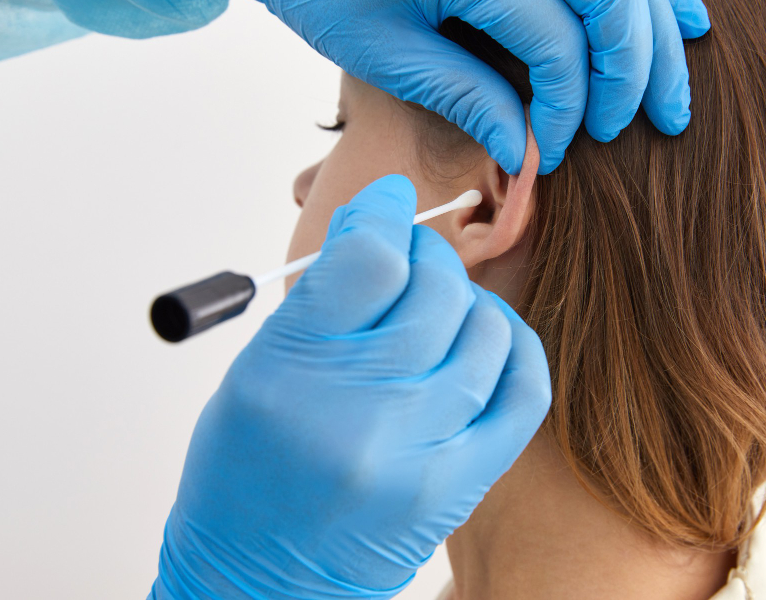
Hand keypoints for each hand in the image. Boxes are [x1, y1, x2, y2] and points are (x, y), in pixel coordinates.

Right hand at [150, 175, 551, 598]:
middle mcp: (360, 409)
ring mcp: (418, 451)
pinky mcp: (458, 485)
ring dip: (466, 301)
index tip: (390, 204)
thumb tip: (376, 231)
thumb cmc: (244, 474)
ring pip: (483, 330)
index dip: (385, 213)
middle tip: (411, 258)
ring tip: (441, 307)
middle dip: (425, 255)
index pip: (369, 257)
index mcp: (291, 371)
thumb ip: (320, 301)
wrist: (258, 582)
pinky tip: (485, 339)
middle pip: (432, 288)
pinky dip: (513, 347)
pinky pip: (521, 390)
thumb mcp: (256, 371)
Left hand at [158, 0, 709, 173]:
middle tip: (641, 129)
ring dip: (659, 31)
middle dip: (635, 70)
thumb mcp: (386, 54)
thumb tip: (527, 151)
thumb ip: (466, 97)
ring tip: (671, 98)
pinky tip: (683, 20)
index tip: (553, 151)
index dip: (568, 106)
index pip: (556, 40)